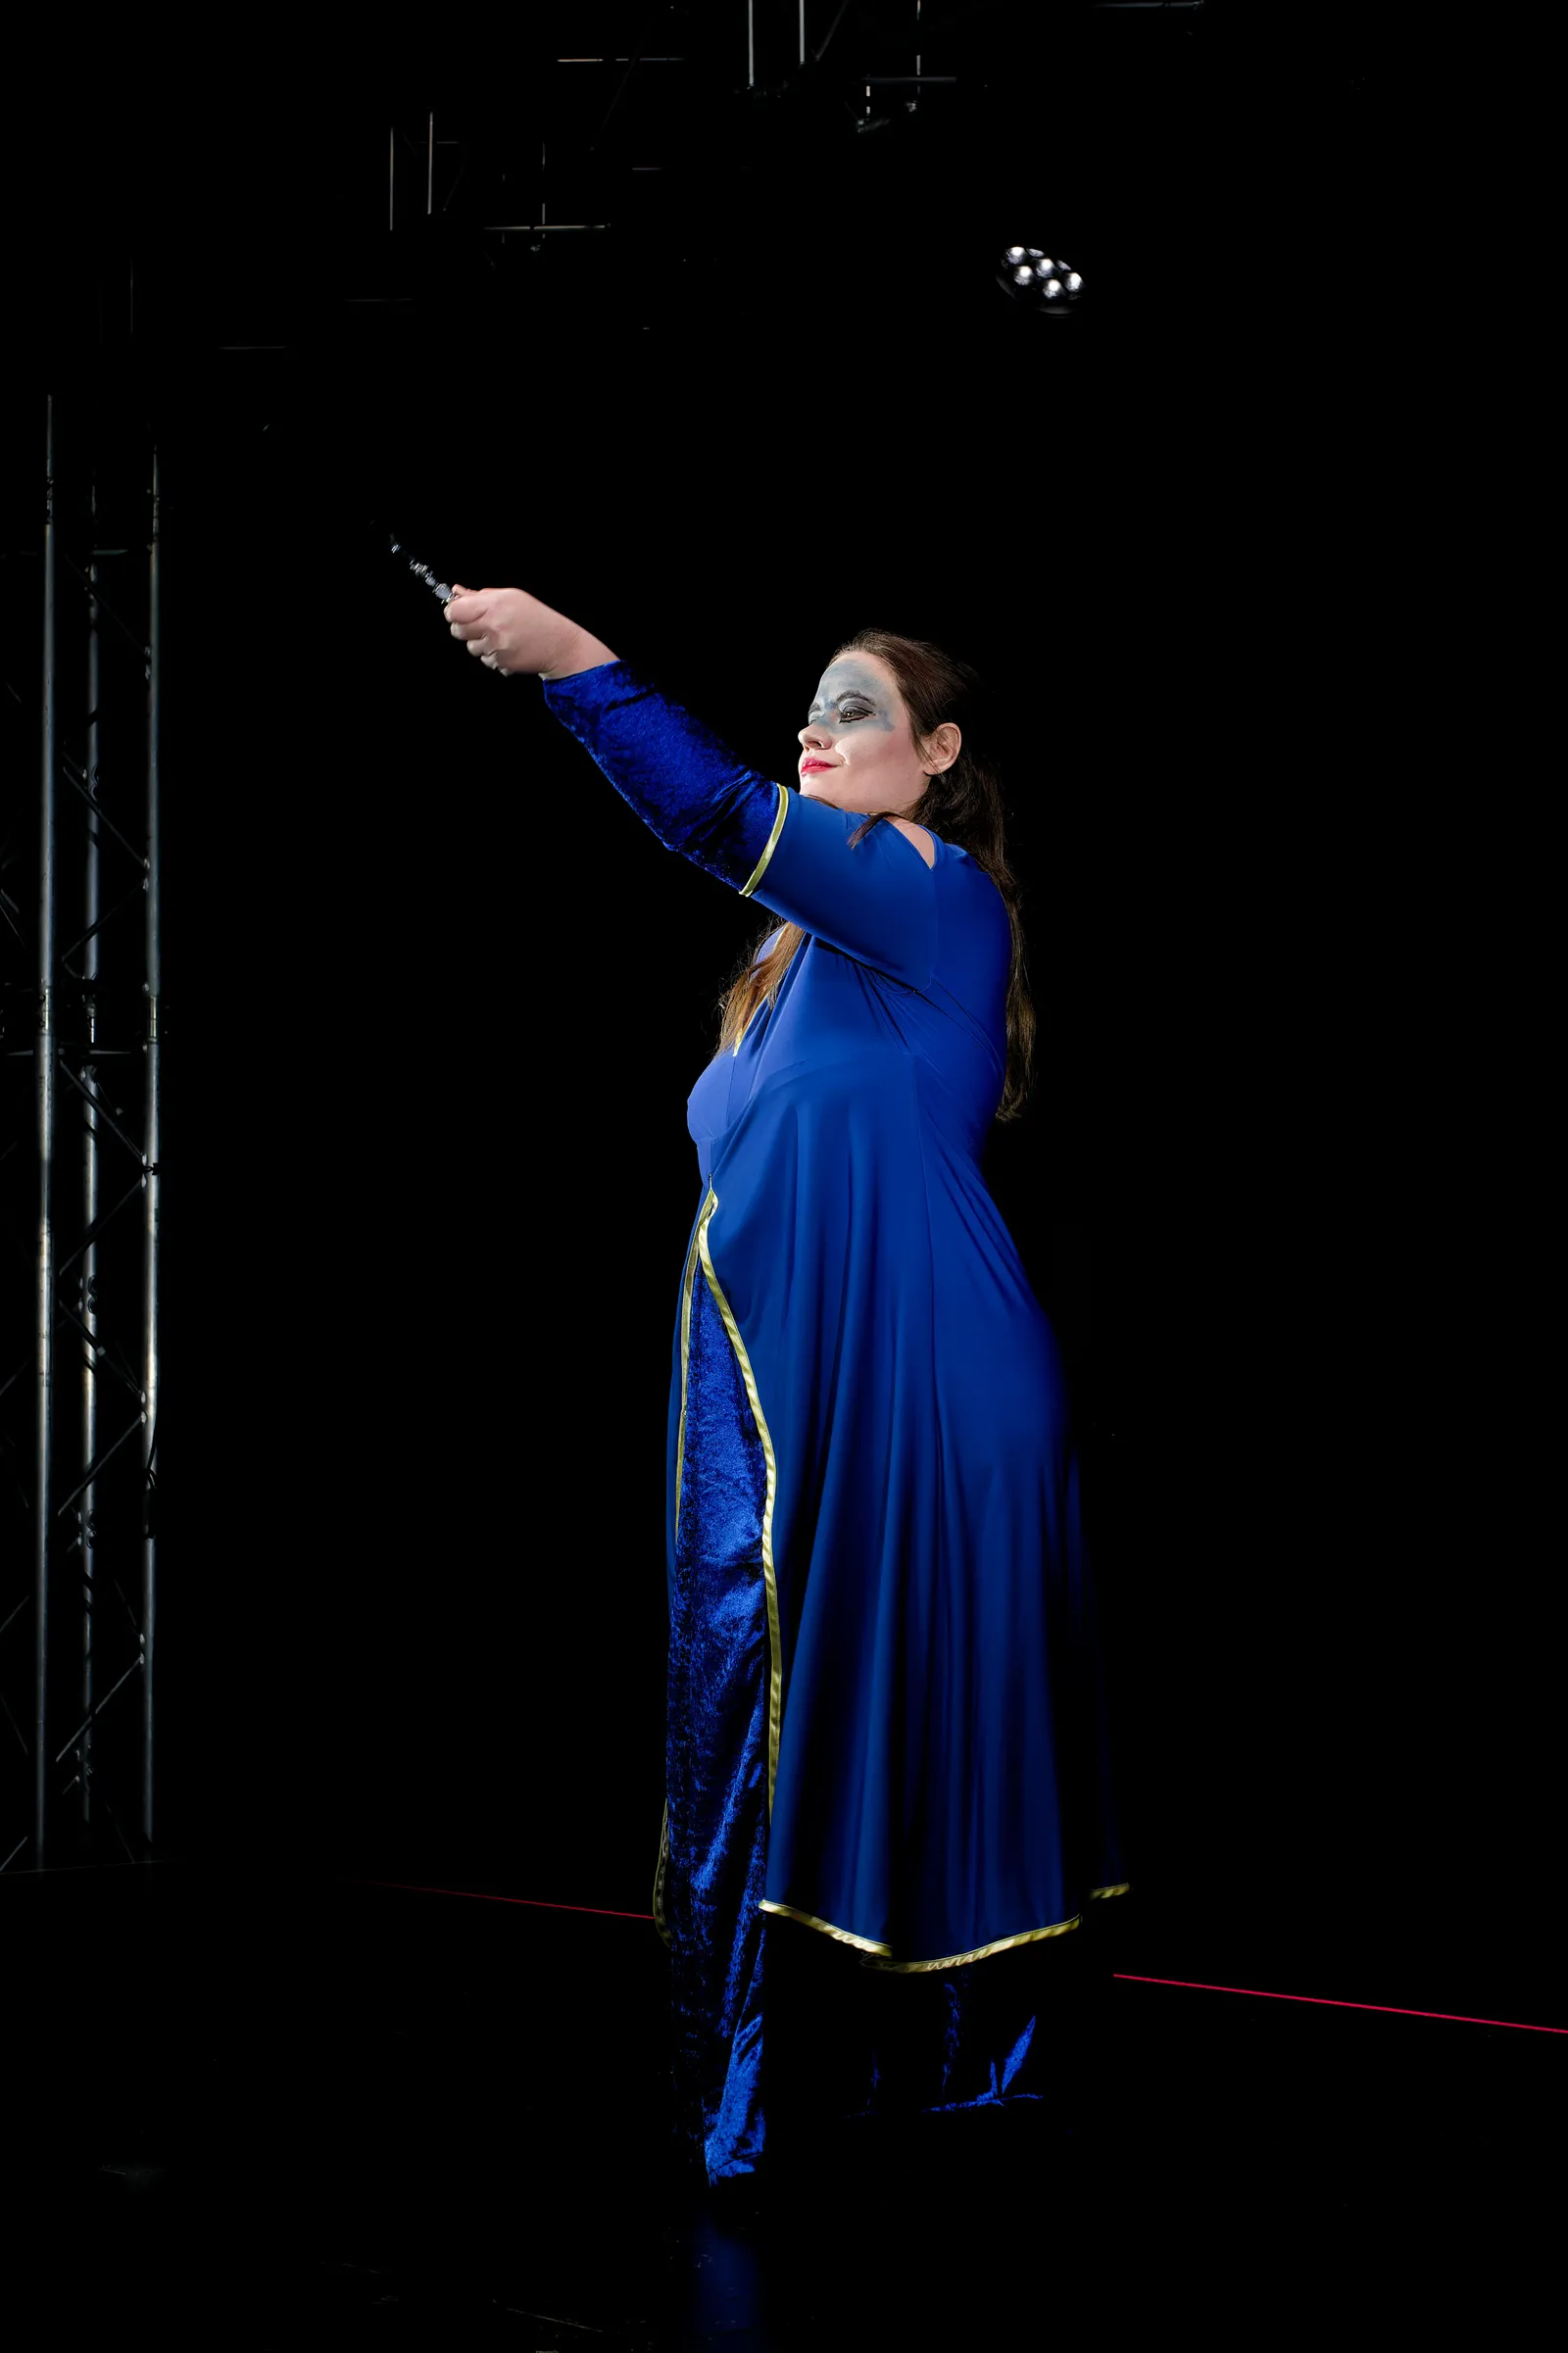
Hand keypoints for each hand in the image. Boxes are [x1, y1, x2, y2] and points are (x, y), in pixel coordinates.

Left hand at [445, 583, 576, 676]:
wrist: (558, 644)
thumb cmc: (536, 618)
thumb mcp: (511, 597)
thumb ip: (481, 596)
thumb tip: (457, 593)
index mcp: (494, 605)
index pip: (455, 611)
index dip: (453, 612)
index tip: (458, 613)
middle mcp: (494, 625)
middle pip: (457, 630)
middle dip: (464, 628)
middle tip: (480, 625)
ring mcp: (497, 646)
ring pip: (471, 647)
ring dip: (480, 643)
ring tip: (500, 636)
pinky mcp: (501, 663)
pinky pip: (485, 660)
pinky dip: (492, 655)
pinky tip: (507, 648)